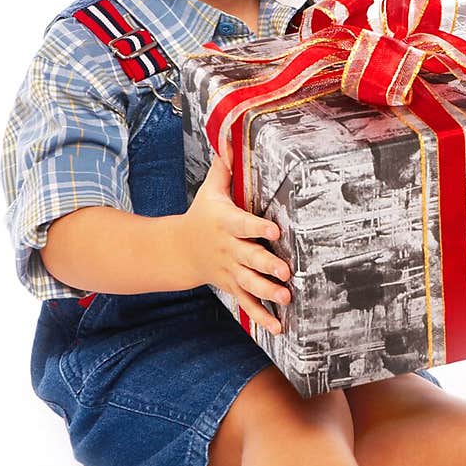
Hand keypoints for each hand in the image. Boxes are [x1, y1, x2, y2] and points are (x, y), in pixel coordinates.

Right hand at [181, 152, 291, 334]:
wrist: (178, 251)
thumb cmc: (202, 215)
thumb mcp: (209, 191)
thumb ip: (223, 168)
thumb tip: (229, 138)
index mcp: (226, 223)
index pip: (244, 224)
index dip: (258, 227)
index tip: (275, 230)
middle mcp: (229, 249)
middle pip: (249, 258)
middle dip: (267, 265)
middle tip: (286, 272)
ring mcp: (230, 270)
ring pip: (250, 284)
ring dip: (268, 293)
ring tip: (287, 298)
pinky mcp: (232, 286)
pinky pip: (247, 304)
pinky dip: (262, 317)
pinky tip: (279, 328)